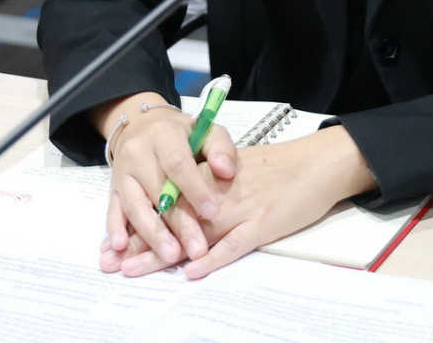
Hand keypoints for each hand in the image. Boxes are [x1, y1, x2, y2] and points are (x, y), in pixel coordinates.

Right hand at [94, 95, 237, 270]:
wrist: (142, 126)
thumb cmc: (183, 134)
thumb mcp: (205, 130)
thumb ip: (220, 147)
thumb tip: (226, 171)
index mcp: (163, 135)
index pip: (177, 163)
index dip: (195, 189)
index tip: (213, 212)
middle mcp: (138, 153)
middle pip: (157, 191)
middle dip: (179, 223)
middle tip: (197, 249)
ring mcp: (122, 173)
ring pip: (135, 206)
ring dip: (152, 234)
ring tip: (171, 256)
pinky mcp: (113, 189)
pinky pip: (112, 211)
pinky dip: (115, 229)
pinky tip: (123, 247)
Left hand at [106, 125, 377, 279]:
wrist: (320, 162)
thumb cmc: (283, 166)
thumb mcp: (241, 166)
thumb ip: (213, 181)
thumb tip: (187, 198)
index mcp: (214, 176)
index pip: (169, 199)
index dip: (141, 220)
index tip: (115, 239)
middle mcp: (222, 192)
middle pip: (172, 218)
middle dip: (140, 241)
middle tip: (112, 261)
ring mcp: (242, 208)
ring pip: (194, 233)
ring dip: (162, 253)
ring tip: (133, 270)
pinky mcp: (264, 223)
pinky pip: (233, 244)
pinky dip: (212, 258)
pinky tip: (191, 271)